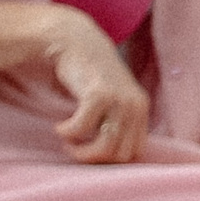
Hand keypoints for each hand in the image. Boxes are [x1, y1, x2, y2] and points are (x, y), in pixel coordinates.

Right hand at [44, 8, 149, 164]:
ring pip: (104, 149)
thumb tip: (107, 153)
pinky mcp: (99, 95)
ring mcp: (119, 101)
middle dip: (93, 158)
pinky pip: (80, 130)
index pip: (133, 153)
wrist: (75, 41)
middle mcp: (136, 106)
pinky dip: (66, 132)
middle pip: (119, 156)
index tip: (87, 149)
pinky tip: (59, 125)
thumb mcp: (110, 98)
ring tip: (67, 140)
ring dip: (80, 151)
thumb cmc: (87, 73)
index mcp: (140, 109)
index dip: (108, 159)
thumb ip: (115, 121)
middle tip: (74, 147)